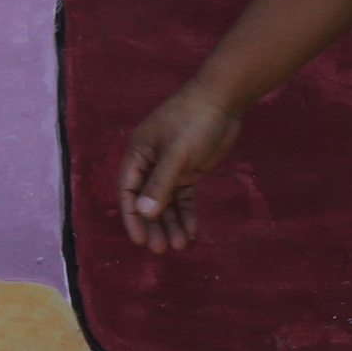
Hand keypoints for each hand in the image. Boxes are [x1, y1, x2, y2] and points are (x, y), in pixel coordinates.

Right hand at [115, 86, 243, 252]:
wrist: (223, 101)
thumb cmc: (193, 121)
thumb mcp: (176, 154)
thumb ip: (160, 184)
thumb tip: (144, 213)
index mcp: (138, 154)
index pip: (129, 192)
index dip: (133, 217)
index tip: (140, 240)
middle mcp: (151, 162)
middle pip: (148, 201)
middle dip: (155, 225)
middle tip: (162, 250)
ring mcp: (171, 167)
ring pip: (167, 202)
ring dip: (172, 223)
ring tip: (180, 245)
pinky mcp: (190, 169)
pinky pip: (184, 197)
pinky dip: (187, 213)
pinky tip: (192, 231)